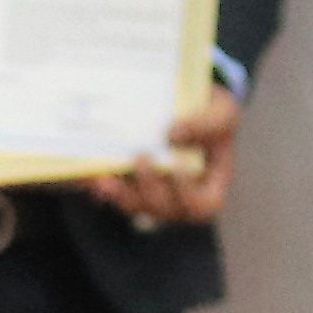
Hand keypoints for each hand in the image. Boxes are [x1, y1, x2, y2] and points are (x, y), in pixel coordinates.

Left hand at [102, 87, 238, 228]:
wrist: (188, 102)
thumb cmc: (212, 112)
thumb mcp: (222, 112)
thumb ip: (206, 124)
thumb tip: (172, 134)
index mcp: (210, 184)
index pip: (204, 206)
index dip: (188, 194)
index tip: (178, 165)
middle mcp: (181, 196)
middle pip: (165, 210)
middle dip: (150, 189)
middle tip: (141, 157)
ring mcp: (153, 192)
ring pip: (135, 206)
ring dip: (119, 195)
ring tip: (104, 178)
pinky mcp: (128, 182)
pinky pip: (113, 193)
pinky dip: (100, 187)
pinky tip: (89, 175)